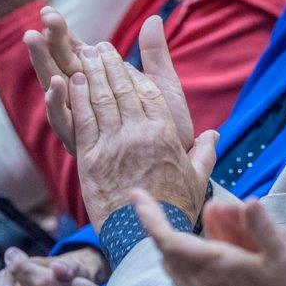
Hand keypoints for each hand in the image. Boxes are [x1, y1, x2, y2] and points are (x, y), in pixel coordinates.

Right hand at [28, 14, 193, 155]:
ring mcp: (84, 125)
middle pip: (61, 67)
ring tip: (34, 40)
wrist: (179, 172)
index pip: (76, 54)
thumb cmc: (171, 131)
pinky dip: (58, 105)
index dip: (63, 34)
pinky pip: (67, 124)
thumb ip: (156, 56)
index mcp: (102, 87)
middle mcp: (87, 105)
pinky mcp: (86, 146)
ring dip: (44, 65)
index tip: (50, 12)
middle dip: (51, 43)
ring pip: (57, 91)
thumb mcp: (164, 88)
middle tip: (42, 18)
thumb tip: (154, 19)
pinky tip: (54, 85)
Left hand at [67, 42, 216, 224]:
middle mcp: (138, 134)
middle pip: (121, 90)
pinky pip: (82, 120)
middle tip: (101, 48)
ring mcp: (112, 145)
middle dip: (110, 65)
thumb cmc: (174, 209)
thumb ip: (205, 152)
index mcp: (165, 135)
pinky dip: (75, 98)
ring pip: (100, 100)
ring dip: (92, 74)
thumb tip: (213, 135)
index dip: (134, 73)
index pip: (148, 93)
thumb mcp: (197, 178)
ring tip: (85, 57)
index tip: (125, 59)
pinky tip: (71, 82)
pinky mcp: (90, 159)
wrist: (143, 237)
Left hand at [132, 191, 285, 285]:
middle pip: (164, 250)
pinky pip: (178, 277)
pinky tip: (183, 253)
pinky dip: (172, 259)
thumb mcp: (284, 258)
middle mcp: (200, 280)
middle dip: (153, 223)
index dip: (150, 217)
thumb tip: (250, 200)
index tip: (136, 196)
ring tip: (161, 223)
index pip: (169, 240)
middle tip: (146, 202)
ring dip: (162, 242)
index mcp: (214, 265)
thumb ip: (263, 227)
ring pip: (169, 266)